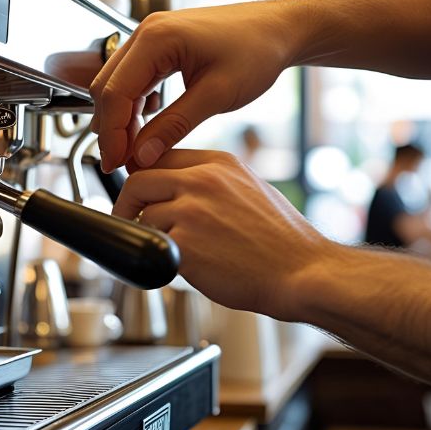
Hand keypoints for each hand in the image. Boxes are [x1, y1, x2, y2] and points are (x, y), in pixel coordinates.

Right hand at [90, 2, 297, 172]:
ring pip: (117, 85)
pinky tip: (145, 129)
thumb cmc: (257, 50)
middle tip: (120, 163)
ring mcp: (151, 38)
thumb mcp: (216, 95)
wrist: (279, 30)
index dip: (112, 133)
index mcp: (157, 38)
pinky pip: (133, 80)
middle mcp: (147, 33)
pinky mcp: (159, 47)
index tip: (115, 163)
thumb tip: (142, 155)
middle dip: (111, 129)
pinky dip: (133, 107)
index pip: (115, 92)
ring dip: (120, 119)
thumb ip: (174, 125)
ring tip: (132, 152)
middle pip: (108, 88)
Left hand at [112, 149, 332, 319]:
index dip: (144, 177)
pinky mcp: (184, 245)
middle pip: (139, 180)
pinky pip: (152, 246)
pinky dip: (158, 256)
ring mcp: (191, 211)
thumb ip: (210, 181)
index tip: (140, 194)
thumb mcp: (248, 188)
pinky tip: (176, 265)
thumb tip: (176, 185)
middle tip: (130, 220)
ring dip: (148, 235)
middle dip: (128, 203)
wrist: (302, 273)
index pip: (160, 157)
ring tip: (168, 249)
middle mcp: (202, 181)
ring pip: (143, 217)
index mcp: (218, 163)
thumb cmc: (281, 241)